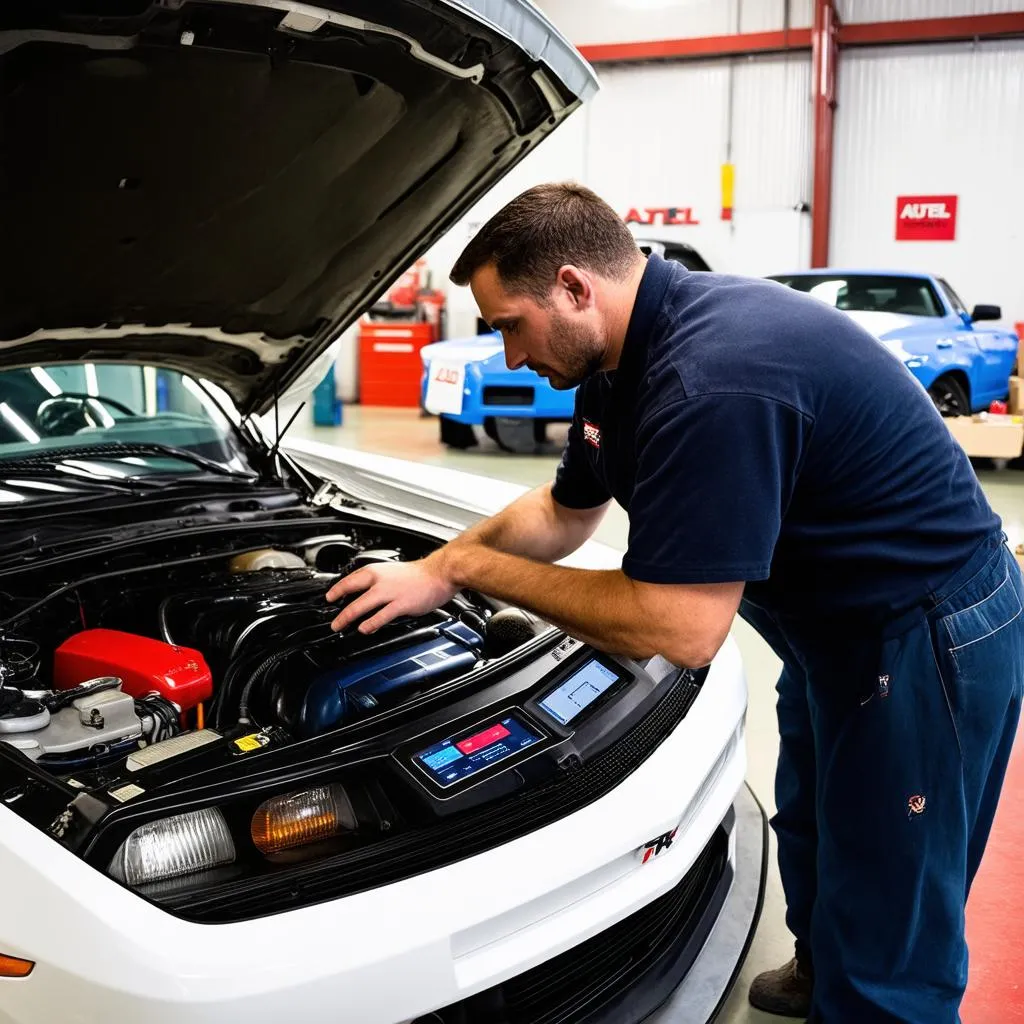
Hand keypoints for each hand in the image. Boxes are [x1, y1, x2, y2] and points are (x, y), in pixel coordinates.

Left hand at [326, 553, 458, 633]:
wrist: (440, 573)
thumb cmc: (420, 575)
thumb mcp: (393, 571)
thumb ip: (378, 581)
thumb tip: (365, 593)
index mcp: (378, 571)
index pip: (350, 579)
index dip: (337, 590)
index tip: (329, 598)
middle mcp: (381, 580)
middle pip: (351, 592)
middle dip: (338, 608)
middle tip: (333, 621)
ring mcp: (390, 592)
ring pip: (361, 605)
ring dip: (347, 617)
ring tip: (340, 626)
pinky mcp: (401, 604)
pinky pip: (381, 616)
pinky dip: (370, 623)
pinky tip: (364, 629)